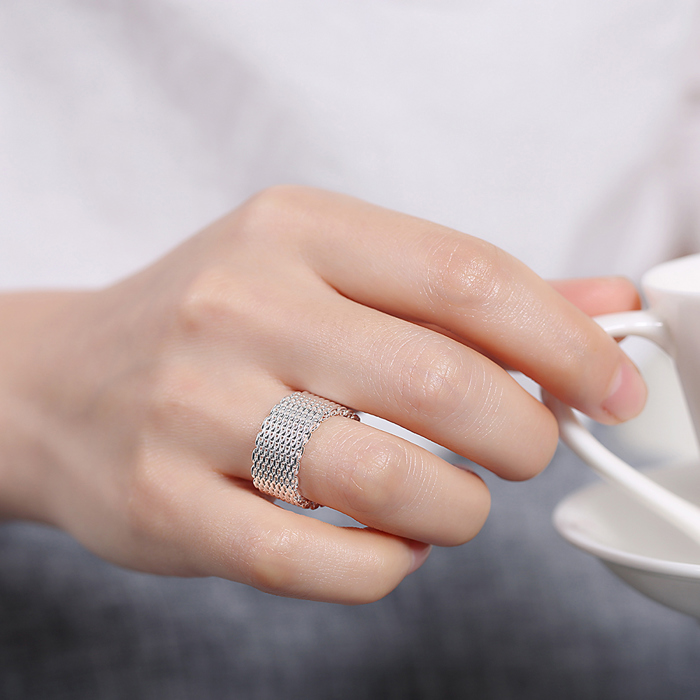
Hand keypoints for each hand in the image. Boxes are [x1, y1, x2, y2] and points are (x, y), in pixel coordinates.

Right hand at [0, 186, 645, 602]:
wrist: (61, 381)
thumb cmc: (211, 323)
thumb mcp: (326, 271)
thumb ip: (464, 296)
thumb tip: (600, 309)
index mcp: (293, 231)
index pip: (469, 277)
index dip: (567, 340)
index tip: (611, 384)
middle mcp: (240, 308)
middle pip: (444, 383)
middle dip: (525, 433)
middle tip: (528, 446)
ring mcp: (196, 411)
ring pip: (390, 482)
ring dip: (460, 508)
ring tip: (456, 499)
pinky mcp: (170, 506)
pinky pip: (322, 562)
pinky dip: (388, 563)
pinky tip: (388, 539)